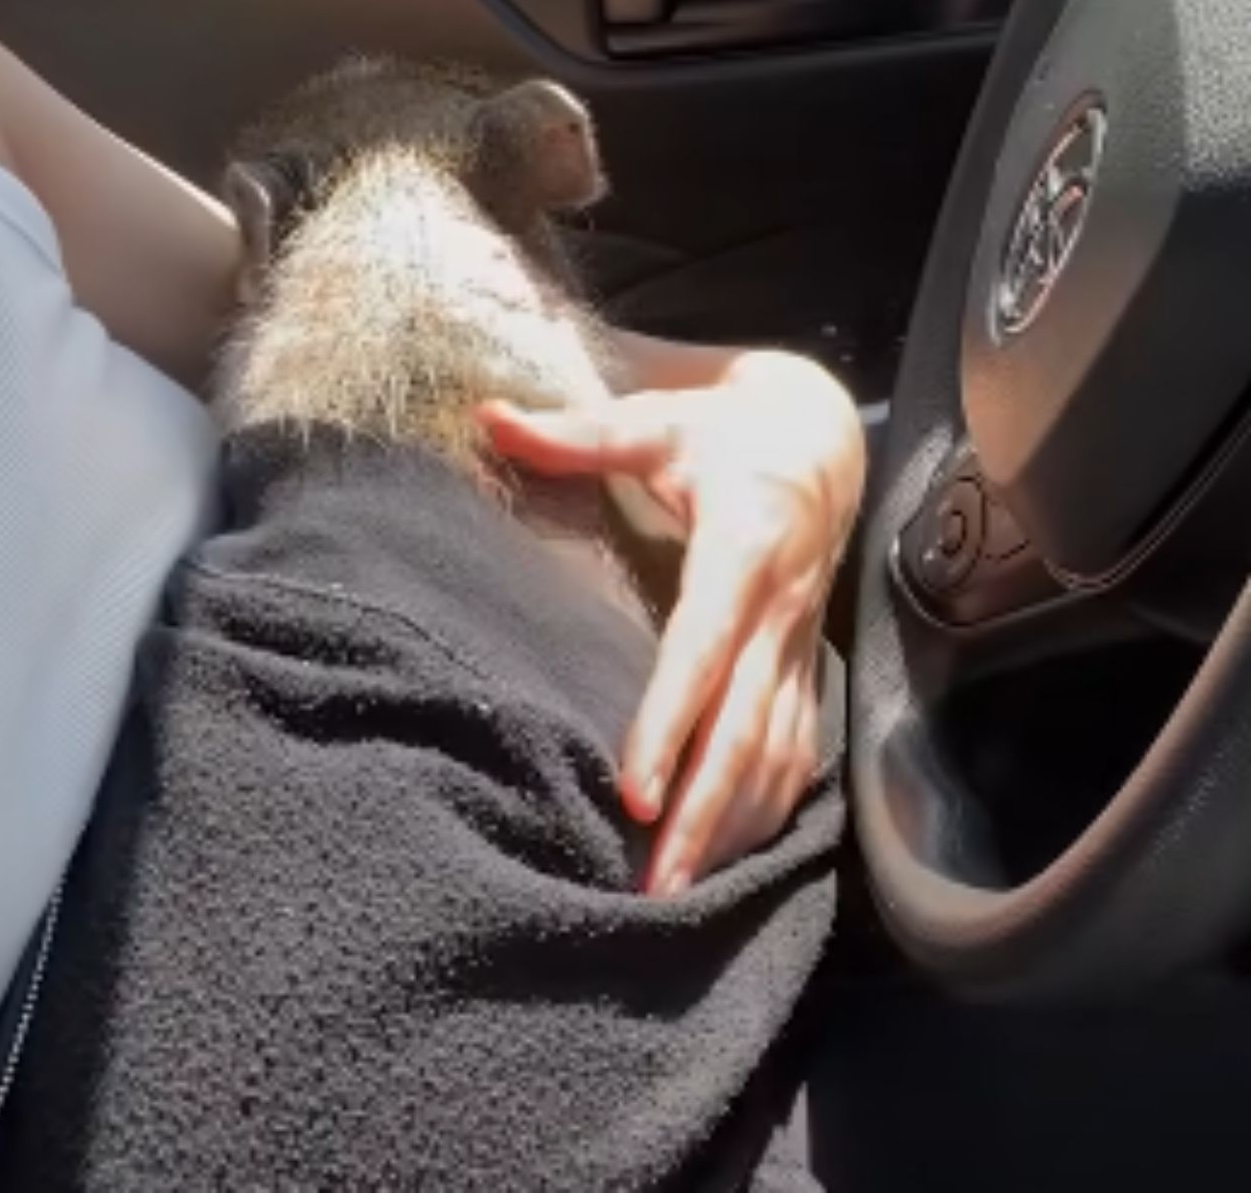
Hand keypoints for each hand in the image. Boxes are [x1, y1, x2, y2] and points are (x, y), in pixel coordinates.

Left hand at [481, 351, 864, 894]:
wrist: (820, 436)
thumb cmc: (723, 429)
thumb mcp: (656, 419)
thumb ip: (576, 431)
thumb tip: (488, 416)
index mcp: (744, 546)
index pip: (704, 648)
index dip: (670, 723)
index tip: (632, 794)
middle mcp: (781, 606)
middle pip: (746, 727)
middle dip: (702, 812)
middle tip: (652, 887)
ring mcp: (800, 642)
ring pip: (779, 752)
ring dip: (735, 826)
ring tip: (680, 892)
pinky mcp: (806, 663)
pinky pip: (798, 750)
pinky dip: (768, 808)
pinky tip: (730, 855)